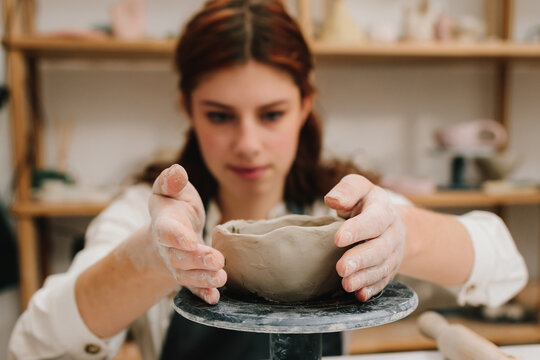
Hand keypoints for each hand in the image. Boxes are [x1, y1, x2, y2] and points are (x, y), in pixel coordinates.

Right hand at [149, 164, 226, 303]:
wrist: (171, 229)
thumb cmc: (174, 205)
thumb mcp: (171, 188)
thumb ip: (171, 180)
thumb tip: (178, 171)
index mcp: (164, 222)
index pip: (168, 231)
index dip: (177, 237)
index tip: (190, 241)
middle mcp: (169, 246)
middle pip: (179, 257)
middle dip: (197, 260)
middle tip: (218, 261)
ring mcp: (178, 262)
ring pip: (186, 274)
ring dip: (203, 278)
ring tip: (221, 278)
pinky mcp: (189, 273)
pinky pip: (193, 286)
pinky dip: (202, 293)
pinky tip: (214, 299)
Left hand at [324, 174, 404, 301]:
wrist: (387, 221)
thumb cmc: (364, 202)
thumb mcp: (357, 188)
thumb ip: (347, 190)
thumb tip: (333, 200)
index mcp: (383, 210)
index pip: (373, 220)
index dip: (357, 230)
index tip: (338, 239)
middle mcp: (393, 233)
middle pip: (380, 249)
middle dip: (361, 260)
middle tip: (341, 268)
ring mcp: (393, 254)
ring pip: (382, 268)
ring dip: (364, 278)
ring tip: (346, 284)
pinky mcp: (389, 269)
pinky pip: (383, 281)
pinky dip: (372, 289)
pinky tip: (359, 296)